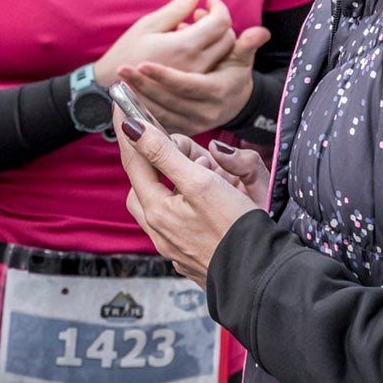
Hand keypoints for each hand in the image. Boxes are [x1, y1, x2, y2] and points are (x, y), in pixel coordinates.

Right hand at [94, 0, 232, 85]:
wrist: (112, 86)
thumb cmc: (126, 52)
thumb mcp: (148, 25)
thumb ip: (177, 7)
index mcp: (185, 47)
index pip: (221, 22)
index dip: (219, 7)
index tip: (209, 0)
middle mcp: (196, 65)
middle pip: (228, 38)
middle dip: (219, 22)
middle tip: (198, 15)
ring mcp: (196, 80)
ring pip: (223, 55)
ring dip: (215, 38)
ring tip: (191, 31)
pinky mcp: (193, 89)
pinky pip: (213, 67)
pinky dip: (209, 53)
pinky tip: (189, 48)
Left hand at [115, 114, 260, 286]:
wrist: (260, 278)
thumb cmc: (235, 230)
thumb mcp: (199, 182)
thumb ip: (163, 154)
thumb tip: (132, 129)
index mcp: (156, 210)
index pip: (134, 159)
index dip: (129, 129)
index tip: (122, 105)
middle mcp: (159, 231)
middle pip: (145, 184)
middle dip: (158, 162)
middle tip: (183, 151)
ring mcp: (174, 246)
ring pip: (162, 204)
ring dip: (175, 184)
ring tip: (201, 173)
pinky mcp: (190, 255)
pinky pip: (179, 222)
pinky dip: (187, 204)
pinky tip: (207, 202)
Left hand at [120, 10, 270, 134]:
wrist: (233, 102)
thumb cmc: (233, 73)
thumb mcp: (240, 60)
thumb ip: (245, 45)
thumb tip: (260, 31)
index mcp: (218, 92)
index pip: (187, 85)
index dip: (165, 75)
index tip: (142, 63)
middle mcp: (206, 112)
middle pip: (169, 99)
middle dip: (143, 84)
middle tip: (121, 68)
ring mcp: (193, 124)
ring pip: (160, 112)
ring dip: (137, 96)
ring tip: (119, 78)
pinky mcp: (182, 130)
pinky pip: (157, 123)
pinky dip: (140, 110)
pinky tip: (123, 97)